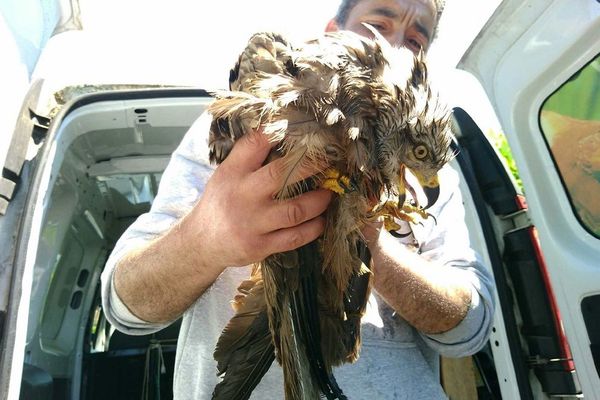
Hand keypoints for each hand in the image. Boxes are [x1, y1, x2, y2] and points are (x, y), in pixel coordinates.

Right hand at [181, 130, 332, 269]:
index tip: (301, 128)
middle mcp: (243, 196)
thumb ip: (248, 156)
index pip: (254, 145)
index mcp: (233, 173)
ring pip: (294, 210)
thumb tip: (281, 132)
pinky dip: (313, 228)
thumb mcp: (226, 174)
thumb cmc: (221, 202)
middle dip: (310, 165)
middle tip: (329, 160)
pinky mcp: (260, 246)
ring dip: (318, 201)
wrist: (202, 242)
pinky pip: (294, 237)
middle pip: (280, 175)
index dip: (277, 134)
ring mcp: (253, 223)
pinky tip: (321, 220)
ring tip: (329, 193)